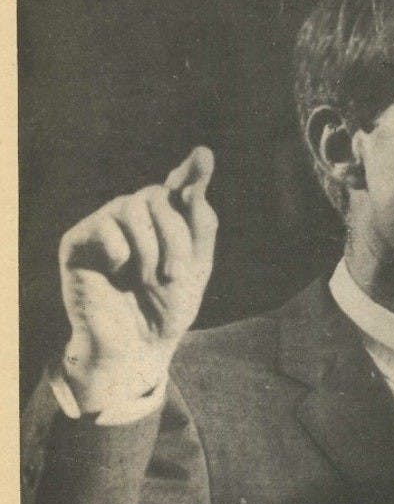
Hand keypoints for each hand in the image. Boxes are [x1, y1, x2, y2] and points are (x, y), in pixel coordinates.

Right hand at [59, 147, 217, 411]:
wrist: (136, 347)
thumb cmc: (166, 309)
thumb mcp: (196, 270)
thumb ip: (200, 228)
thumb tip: (194, 187)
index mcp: (166, 221)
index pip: (179, 186)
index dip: (191, 171)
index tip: (204, 156)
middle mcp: (135, 217)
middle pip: (159, 196)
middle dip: (175, 238)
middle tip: (174, 276)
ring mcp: (105, 226)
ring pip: (132, 205)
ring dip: (151, 248)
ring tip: (148, 279)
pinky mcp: (79, 242)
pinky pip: (104, 226)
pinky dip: (120, 251)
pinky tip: (118, 272)